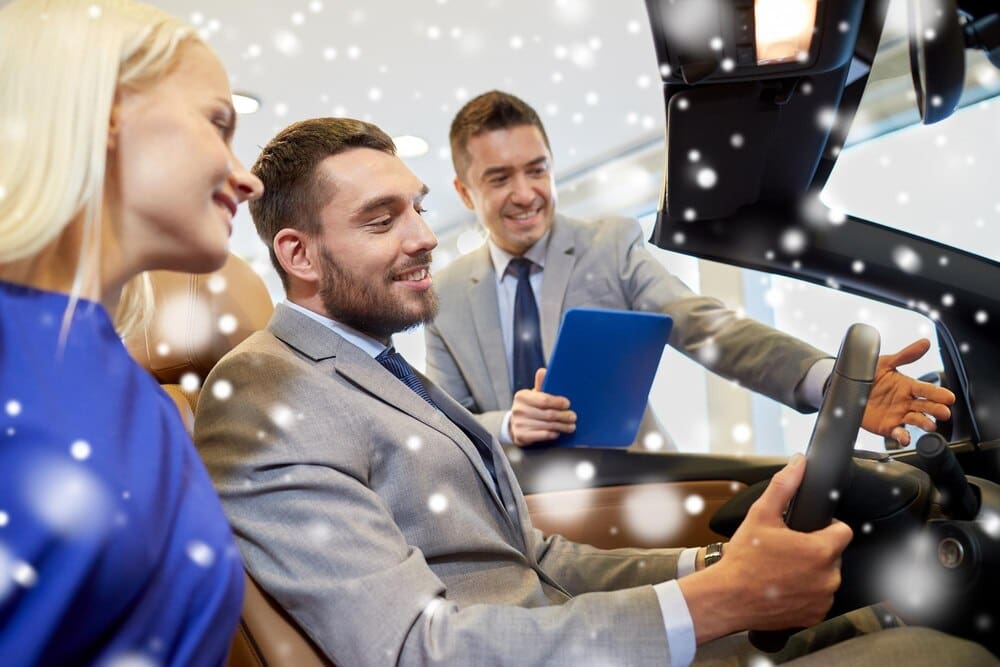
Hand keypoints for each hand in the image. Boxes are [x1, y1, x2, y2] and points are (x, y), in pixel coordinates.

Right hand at [509, 368, 575, 446]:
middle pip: (548, 414)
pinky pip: (542, 435)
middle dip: (564, 416)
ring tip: (571, 426)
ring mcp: (518, 424)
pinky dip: (552, 434)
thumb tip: (543, 371)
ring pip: (547, 425)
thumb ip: (540, 384)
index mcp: (522, 396)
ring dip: (562, 426)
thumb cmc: (530, 407)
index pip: (544, 400)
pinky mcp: (521, 436)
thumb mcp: (533, 395)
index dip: (558, 402)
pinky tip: (558, 432)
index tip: (568, 404)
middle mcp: (518, 409)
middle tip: (573, 417)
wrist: (516, 425)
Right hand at [679, 455, 852, 643]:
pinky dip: (806, 593)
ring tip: (783, 569)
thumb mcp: (761, 515)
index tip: (807, 529)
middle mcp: (828, 577)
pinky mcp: (814, 616)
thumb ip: (784, 485)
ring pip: (826, 577)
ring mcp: (822, 599)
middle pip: (833, 554)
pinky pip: (819, 599)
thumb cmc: (743, 560)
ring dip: (811, 572)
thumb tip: (798, 463)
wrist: (728, 598)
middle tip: (787, 549)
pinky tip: (784, 587)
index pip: (843, 530)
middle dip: (815, 549)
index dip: (826, 526)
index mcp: (821, 550)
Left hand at [861, 338, 955, 445]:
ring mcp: (898, 415)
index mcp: (907, 386)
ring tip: (931, 425)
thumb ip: (905, 355)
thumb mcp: (884, 363)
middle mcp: (906, 402)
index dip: (937, 393)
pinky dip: (903, 437)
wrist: (845, 389)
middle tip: (944, 412)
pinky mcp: (887, 427)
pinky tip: (905, 438)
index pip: (926, 389)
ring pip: (916, 420)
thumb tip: (925, 342)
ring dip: (925, 423)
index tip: (949, 397)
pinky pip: (898, 433)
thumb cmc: (867, 374)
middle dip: (936, 410)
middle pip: (926, 406)